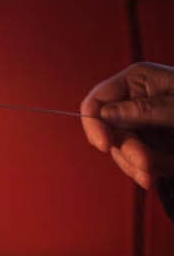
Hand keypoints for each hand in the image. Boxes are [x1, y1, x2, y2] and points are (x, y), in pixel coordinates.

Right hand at [81, 62, 173, 188]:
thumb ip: (143, 110)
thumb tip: (104, 114)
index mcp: (136, 81)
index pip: (95, 102)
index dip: (94, 125)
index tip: (106, 146)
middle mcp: (131, 101)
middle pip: (106, 132)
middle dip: (127, 152)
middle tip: (148, 166)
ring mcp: (139, 124)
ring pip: (119, 151)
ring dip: (139, 166)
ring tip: (160, 172)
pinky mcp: (147, 143)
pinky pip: (133, 163)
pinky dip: (146, 171)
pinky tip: (159, 174)